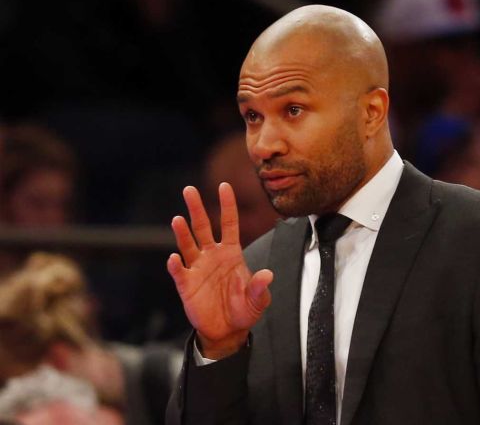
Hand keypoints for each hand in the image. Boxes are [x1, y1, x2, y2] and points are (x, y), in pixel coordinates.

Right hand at [168, 183, 272, 358]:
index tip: (224, 186)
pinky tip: (174, 258)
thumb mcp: (258, 300)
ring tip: (178, 219)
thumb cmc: (244, 310)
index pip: (228, 223)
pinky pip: (180, 271)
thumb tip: (267, 275)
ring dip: (182, 232)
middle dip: (197, 208)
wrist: (227, 331)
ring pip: (188, 244)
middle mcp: (212, 256)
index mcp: (231, 253)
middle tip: (189, 189)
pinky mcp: (186, 284)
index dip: (227, 205)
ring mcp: (198, 268)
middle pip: (203, 227)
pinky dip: (176, 265)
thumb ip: (260, 287)